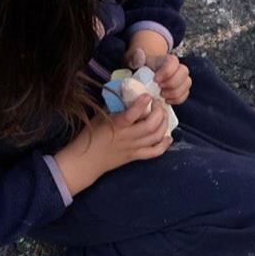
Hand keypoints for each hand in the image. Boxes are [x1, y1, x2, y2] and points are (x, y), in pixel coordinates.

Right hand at [54, 88, 172, 194]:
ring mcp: (133, 148)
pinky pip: (154, 152)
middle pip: (150, 126)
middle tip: (158, 103)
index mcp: (116, 126)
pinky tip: (168, 136)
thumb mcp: (100, 117)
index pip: (131, 115)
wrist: (86, 161)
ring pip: (155, 137)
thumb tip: (127, 94)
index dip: (142, 104)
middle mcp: (127, 137)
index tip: (148, 95)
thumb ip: (114, 107)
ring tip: (163, 115)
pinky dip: (164, 145)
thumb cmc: (91, 136)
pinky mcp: (135, 157)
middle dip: (159, 112)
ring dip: (164, 124)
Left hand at [129, 33, 191, 104]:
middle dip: (172, 83)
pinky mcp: (182, 89)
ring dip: (175, 93)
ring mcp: (181, 78)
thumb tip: (140, 55)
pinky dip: (177, 99)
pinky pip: (185, 94)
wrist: (145, 75)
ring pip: (187, 83)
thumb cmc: (140, 67)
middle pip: (184, 72)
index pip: (173, 61)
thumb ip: (135, 57)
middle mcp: (177, 67)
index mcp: (166, 59)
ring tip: (162, 95)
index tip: (155, 80)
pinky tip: (166, 100)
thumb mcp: (134, 60)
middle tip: (160, 89)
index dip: (167, 71)